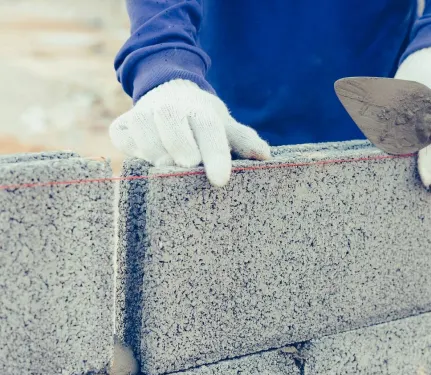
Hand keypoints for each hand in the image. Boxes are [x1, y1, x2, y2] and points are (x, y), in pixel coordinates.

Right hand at [109, 79, 269, 185]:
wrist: (168, 92)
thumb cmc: (201, 119)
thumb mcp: (224, 126)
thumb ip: (243, 140)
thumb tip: (265, 156)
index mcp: (199, 110)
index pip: (209, 132)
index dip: (215, 156)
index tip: (220, 181)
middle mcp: (169, 109)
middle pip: (175, 133)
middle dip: (184, 152)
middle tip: (190, 166)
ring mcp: (141, 115)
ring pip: (148, 142)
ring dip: (160, 159)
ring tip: (171, 167)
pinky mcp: (120, 127)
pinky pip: (126, 145)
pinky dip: (138, 157)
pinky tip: (150, 160)